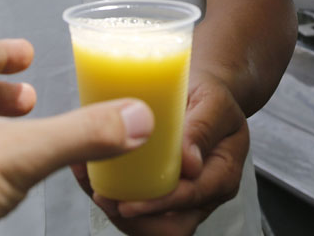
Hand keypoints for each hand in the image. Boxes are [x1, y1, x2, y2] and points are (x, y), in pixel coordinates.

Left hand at [75, 71, 248, 235]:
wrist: (199, 91)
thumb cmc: (209, 94)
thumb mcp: (214, 101)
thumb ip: (203, 126)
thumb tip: (188, 162)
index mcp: (222, 172)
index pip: (192, 198)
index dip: (159, 204)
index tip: (128, 203)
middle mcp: (204, 191)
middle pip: (172, 227)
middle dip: (136, 220)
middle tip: (105, 198)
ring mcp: (181, 196)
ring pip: (150, 224)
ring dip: (119, 211)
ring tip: (94, 185)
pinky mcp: (159, 191)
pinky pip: (136, 208)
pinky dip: (112, 195)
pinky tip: (92, 175)